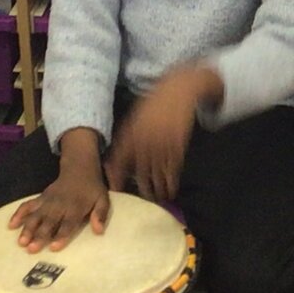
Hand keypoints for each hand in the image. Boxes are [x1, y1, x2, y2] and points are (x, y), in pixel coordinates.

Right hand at [9, 162, 109, 250]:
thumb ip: (100, 215)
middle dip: (39, 235)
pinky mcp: (40, 198)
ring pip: (35, 215)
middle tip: (31, 249)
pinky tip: (11, 225)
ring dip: (27, 228)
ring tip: (20, 242)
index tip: (53, 247)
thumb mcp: (103, 200)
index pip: (68, 224)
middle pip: (48, 222)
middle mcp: (60, 205)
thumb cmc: (92, 189)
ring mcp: (48, 201)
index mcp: (76, 207)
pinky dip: (18, 214)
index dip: (61, 236)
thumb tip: (99, 231)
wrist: (79, 169)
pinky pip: (27, 205)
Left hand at [105, 66, 216, 202]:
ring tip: (157, 201)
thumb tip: (115, 160)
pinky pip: (173, 170)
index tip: (115, 191)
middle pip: (138, 173)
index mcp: (130, 135)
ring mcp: (162, 146)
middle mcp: (144, 143)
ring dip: (157, 191)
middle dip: (139, 190)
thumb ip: (126, 140)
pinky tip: (171, 191)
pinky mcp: (177, 147)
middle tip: (139, 202)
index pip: (119, 162)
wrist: (178, 90)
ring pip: (157, 176)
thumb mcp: (134, 119)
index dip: (116, 178)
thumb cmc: (153, 105)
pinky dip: (171, 182)